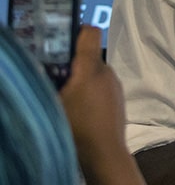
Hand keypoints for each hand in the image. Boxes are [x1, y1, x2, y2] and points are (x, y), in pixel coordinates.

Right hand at [60, 25, 127, 169]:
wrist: (104, 153)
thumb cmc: (77, 126)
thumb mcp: (54, 102)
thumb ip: (50, 81)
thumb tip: (45, 69)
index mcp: (91, 67)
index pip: (89, 33)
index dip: (75, 31)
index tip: (59, 40)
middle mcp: (107, 71)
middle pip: (88, 56)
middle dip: (72, 63)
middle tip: (53, 76)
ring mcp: (115, 85)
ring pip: (94, 72)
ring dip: (81, 79)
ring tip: (65, 96)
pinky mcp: (118, 98)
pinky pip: (101, 86)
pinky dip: (90, 91)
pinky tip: (79, 108)